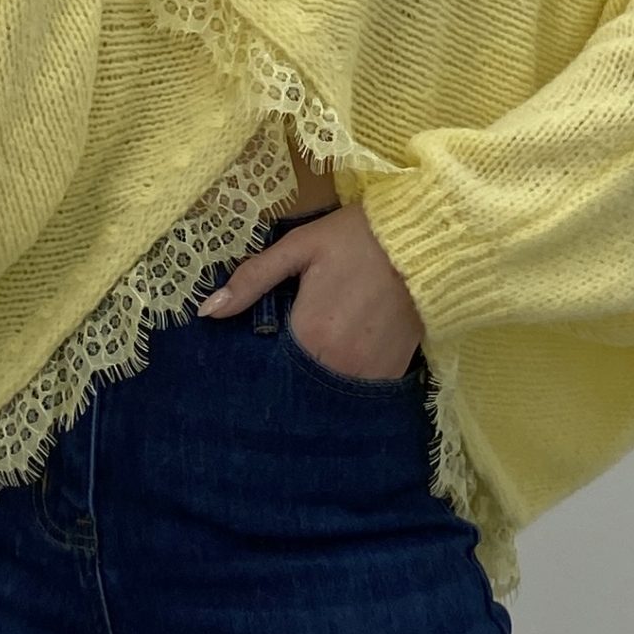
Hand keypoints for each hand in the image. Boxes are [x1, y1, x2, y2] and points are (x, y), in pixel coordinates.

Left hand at [195, 207, 425, 377]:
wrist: (425, 240)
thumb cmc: (357, 239)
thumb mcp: (299, 247)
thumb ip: (252, 280)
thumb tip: (208, 311)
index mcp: (309, 334)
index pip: (270, 370)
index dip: (260, 368)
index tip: (252, 363)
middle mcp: (338, 363)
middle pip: (299, 385)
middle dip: (286, 378)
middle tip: (281, 362)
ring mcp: (368, 372)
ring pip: (330, 394)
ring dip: (316, 384)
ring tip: (307, 368)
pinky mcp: (393, 372)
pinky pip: (360, 391)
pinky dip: (346, 383)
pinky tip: (338, 366)